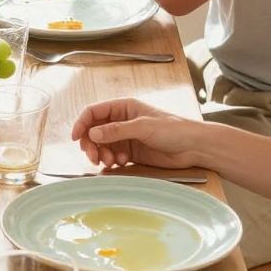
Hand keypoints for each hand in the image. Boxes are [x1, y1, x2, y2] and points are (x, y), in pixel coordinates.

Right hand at [70, 97, 204, 170]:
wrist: (194, 147)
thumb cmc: (175, 129)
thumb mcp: (143, 126)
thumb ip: (117, 130)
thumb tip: (93, 133)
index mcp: (124, 107)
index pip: (94, 112)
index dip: (82, 123)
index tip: (76, 137)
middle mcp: (122, 121)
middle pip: (94, 131)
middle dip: (90, 144)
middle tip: (93, 157)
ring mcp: (126, 137)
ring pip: (101, 145)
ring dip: (101, 154)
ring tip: (110, 161)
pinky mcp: (131, 152)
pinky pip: (112, 156)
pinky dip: (111, 161)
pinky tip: (121, 163)